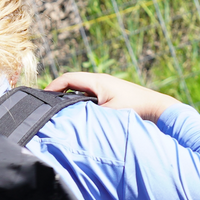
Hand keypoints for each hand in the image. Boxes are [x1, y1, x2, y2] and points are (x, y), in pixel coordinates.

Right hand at [46, 71, 179, 122]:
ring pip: (80, 90)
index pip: (68, 78)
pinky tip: (77, 115)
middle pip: (71, 82)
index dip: (53, 87)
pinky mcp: (110, 95)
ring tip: (57, 111)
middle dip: (57, 92)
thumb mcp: (108, 114)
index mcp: (97, 81)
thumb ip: (87, 115)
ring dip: (68, 98)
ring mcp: (105, 87)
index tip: (42, 98)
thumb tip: (69, 120)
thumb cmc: (135, 110)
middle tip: (45, 105)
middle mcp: (100, 81)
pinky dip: (78, 102)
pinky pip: (88, 96)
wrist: (157, 109)